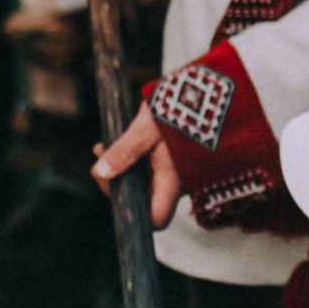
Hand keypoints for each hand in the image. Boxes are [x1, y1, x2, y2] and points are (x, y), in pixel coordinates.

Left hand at [91, 99, 181, 227]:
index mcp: (174, 181)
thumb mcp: (147, 128)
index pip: (157, 219)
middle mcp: (181, 183)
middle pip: (145, 200)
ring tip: (106, 145)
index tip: (113, 185)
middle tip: (101, 155)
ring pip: (146, 183)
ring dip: (124, 168)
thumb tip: (99, 172)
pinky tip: (123, 142)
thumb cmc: (179, 108)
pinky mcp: (180, 160)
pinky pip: (154, 170)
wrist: (209, 88)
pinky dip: (136, 161)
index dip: (133, 213)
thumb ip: (124, 151)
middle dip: (118, 181)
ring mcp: (182, 173)